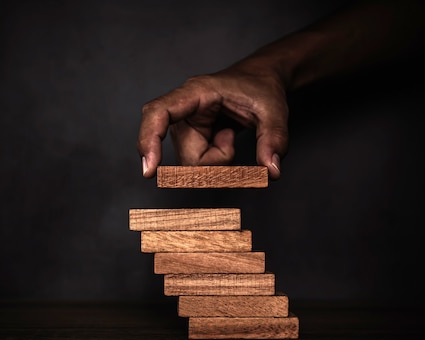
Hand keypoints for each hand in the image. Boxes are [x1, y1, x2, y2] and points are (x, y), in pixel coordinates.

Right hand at [137, 65, 288, 179]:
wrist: (261, 82)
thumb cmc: (261, 89)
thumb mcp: (275, 112)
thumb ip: (274, 140)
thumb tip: (272, 172)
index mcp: (195, 92)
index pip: (158, 113)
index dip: (149, 139)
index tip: (149, 169)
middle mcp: (183, 110)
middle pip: (187, 156)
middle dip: (215, 161)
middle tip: (233, 138)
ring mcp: (185, 126)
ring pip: (193, 164)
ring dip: (217, 160)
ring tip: (230, 134)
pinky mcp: (190, 137)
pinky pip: (199, 164)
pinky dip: (217, 160)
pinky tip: (225, 138)